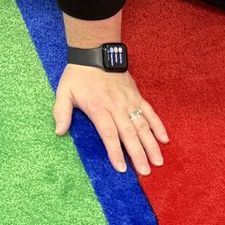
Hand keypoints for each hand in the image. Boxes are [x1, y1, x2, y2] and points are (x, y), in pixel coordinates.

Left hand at [53, 65, 167, 174]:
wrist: (95, 51)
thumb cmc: (78, 75)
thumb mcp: (64, 91)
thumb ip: (61, 112)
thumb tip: (59, 132)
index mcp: (98, 107)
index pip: (108, 133)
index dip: (115, 151)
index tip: (121, 168)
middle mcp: (116, 106)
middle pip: (128, 133)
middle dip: (138, 154)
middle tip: (145, 172)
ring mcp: (128, 101)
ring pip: (142, 125)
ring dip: (151, 144)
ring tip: (158, 162)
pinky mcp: (136, 95)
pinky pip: (149, 112)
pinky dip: (158, 125)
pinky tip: (165, 139)